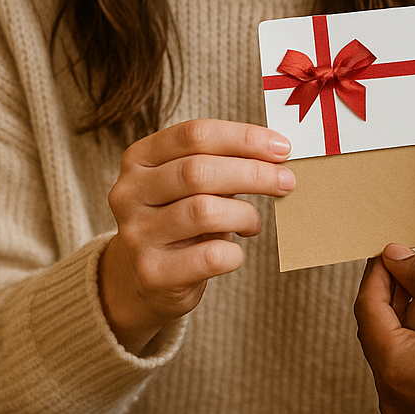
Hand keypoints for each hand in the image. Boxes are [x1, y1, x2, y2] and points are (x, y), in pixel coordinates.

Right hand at [99, 119, 294, 353]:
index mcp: (139, 159)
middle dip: (253, 174)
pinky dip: (235, 254)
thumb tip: (278, 154)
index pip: (194, 134)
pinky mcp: (152, 273)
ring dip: (244, 215)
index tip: (281, 148)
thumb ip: (222, 164)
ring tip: (253, 223)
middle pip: (198, 171)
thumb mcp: (190, 185)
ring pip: (204, 212)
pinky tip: (234, 253)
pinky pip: (210, 257)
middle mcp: (129, 193)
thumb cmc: (181, 220)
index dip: (243, 137)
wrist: (146, 279)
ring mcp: (136, 234)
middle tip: (286, 182)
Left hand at [355, 247, 414, 413]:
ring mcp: (408, 411)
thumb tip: (395, 255)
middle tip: (407, 261)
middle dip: (391, 293)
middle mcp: (392, 396)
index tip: (390, 249)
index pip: (367, 307)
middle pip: (376, 331)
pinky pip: (409, 372)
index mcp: (396, 368)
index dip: (378, 272)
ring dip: (407, 317)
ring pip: (394, 350)